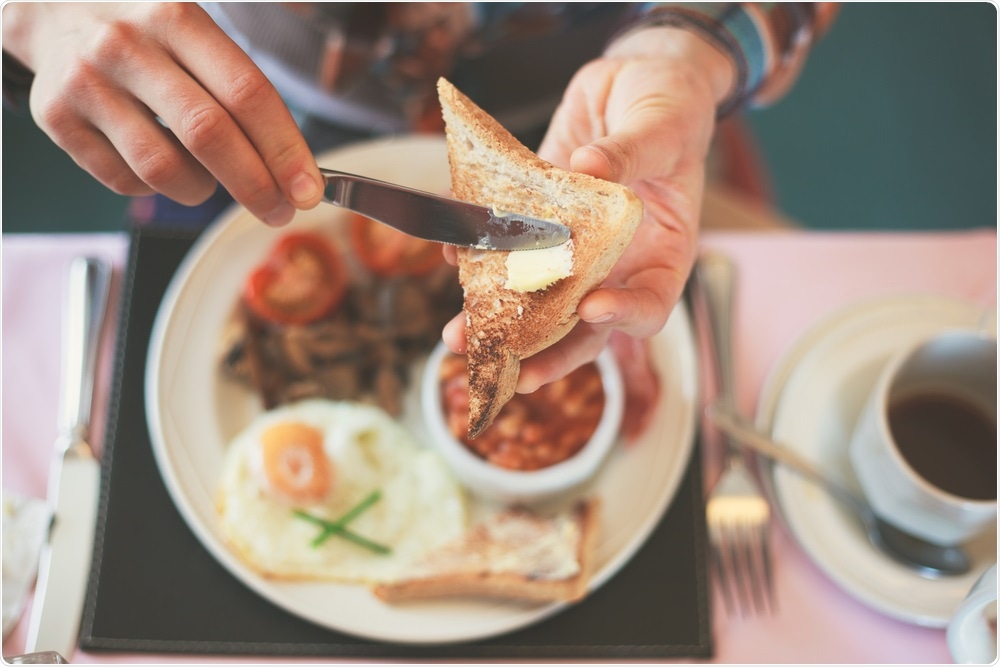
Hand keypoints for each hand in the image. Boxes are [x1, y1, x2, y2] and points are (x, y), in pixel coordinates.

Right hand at [2, 2, 322, 225]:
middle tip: (279, 211)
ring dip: (201, 190)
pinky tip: (161, 165)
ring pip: (163, 169)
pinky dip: (154, 188)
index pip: (247, 93)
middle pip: (209, 135)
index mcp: (177, 18)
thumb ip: (241, 89)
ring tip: (208, 181)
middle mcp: (127, 45)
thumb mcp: (194, 30)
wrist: (50, 5)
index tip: (308, 189)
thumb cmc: (146, 30)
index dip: (284, 149)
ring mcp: (87, 82)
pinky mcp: (56, 116)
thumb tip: (294, 170)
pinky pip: (124, 181)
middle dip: (255, 186)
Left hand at [444, 26, 733, 391]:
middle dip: (544, 350)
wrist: (635, 79)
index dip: (624, 315)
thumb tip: (589, 168)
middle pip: (584, 325)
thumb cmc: (671, 104)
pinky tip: (453, 254)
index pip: (650, 303)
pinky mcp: (540, 221)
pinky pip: (510, 247)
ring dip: (498, 319)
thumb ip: (631, 151)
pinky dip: (479, 255)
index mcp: (663, 251)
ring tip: (458, 334)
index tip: (592, 308)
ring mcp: (575, 247)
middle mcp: (617, 261)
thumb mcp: (663, 124)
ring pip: (538, 298)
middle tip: (506, 369)